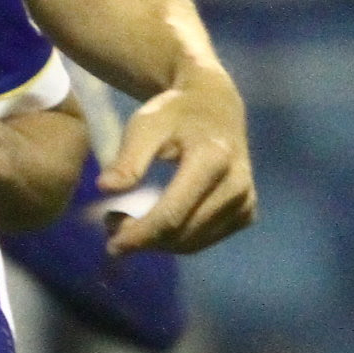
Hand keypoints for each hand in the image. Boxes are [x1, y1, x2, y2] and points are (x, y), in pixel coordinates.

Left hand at [99, 67, 255, 254]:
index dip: (140, 235)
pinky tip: (155, 224)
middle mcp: (236, 186)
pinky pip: (205, 240)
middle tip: (112, 226)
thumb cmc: (176, 114)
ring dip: (158, 244)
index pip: (172, 214)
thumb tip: (106, 188)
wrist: (216, 107)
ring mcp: (245, 202)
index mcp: (213, 160)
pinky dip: (177, 241)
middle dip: (143, 240)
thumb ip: (128, 158)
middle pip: (182, 233)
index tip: (111, 245)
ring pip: (193, 243)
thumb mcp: (146, 125)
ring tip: (128, 225)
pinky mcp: (247, 212)